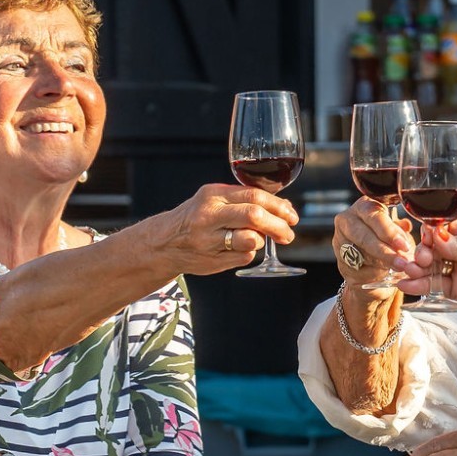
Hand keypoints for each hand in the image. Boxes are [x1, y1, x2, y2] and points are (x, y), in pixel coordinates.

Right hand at [145, 184, 298, 276]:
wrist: (164, 242)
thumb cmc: (197, 217)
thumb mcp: (215, 199)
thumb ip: (246, 200)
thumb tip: (285, 207)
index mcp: (213, 195)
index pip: (254, 196)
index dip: (278, 206)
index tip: (292, 216)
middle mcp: (209, 215)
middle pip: (254, 216)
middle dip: (278, 226)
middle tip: (288, 234)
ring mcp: (209, 239)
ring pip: (250, 239)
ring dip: (262, 241)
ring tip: (261, 240)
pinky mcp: (212, 260)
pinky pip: (245, 257)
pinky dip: (250, 253)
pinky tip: (239, 249)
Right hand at [332, 198, 413, 290]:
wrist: (373, 263)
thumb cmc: (388, 240)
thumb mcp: (397, 231)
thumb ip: (400, 229)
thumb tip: (406, 226)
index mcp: (363, 207)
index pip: (374, 216)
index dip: (389, 232)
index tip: (403, 245)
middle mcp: (347, 221)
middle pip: (363, 236)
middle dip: (384, 251)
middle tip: (402, 262)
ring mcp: (340, 242)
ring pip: (360, 254)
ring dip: (381, 263)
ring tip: (398, 267)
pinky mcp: (341, 263)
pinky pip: (357, 269)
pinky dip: (374, 273)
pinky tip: (385, 273)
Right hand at [393, 215, 456, 321]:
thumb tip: (435, 236)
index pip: (447, 225)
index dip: (433, 230)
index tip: (426, 236)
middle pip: (435, 245)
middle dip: (424, 250)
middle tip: (421, 258)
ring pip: (432, 265)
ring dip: (417, 268)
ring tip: (408, 271)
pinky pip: (435, 284)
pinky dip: (420, 284)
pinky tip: (408, 285)